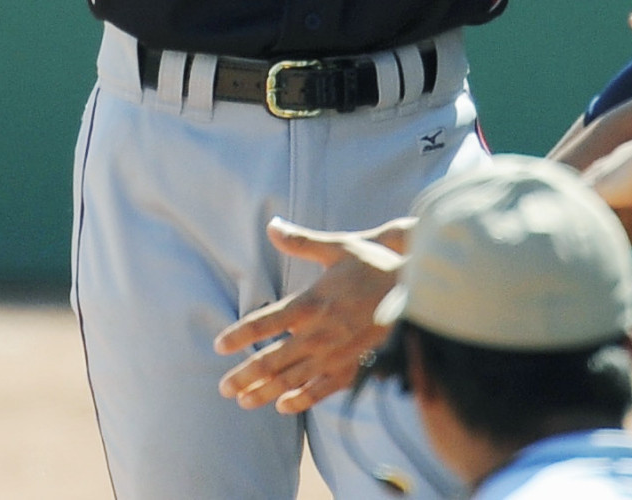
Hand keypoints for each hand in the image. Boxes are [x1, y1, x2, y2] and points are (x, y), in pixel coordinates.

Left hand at [215, 217, 408, 412]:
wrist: (413, 289)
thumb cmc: (372, 266)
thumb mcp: (337, 248)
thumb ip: (301, 241)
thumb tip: (272, 225)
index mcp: (310, 303)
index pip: (264, 323)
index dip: (239, 335)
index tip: (218, 345)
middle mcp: (317, 334)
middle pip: (271, 360)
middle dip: (244, 376)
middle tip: (223, 387)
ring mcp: (333, 355)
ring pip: (290, 380)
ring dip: (263, 392)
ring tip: (243, 401)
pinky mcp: (350, 367)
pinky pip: (320, 391)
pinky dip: (300, 401)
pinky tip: (283, 407)